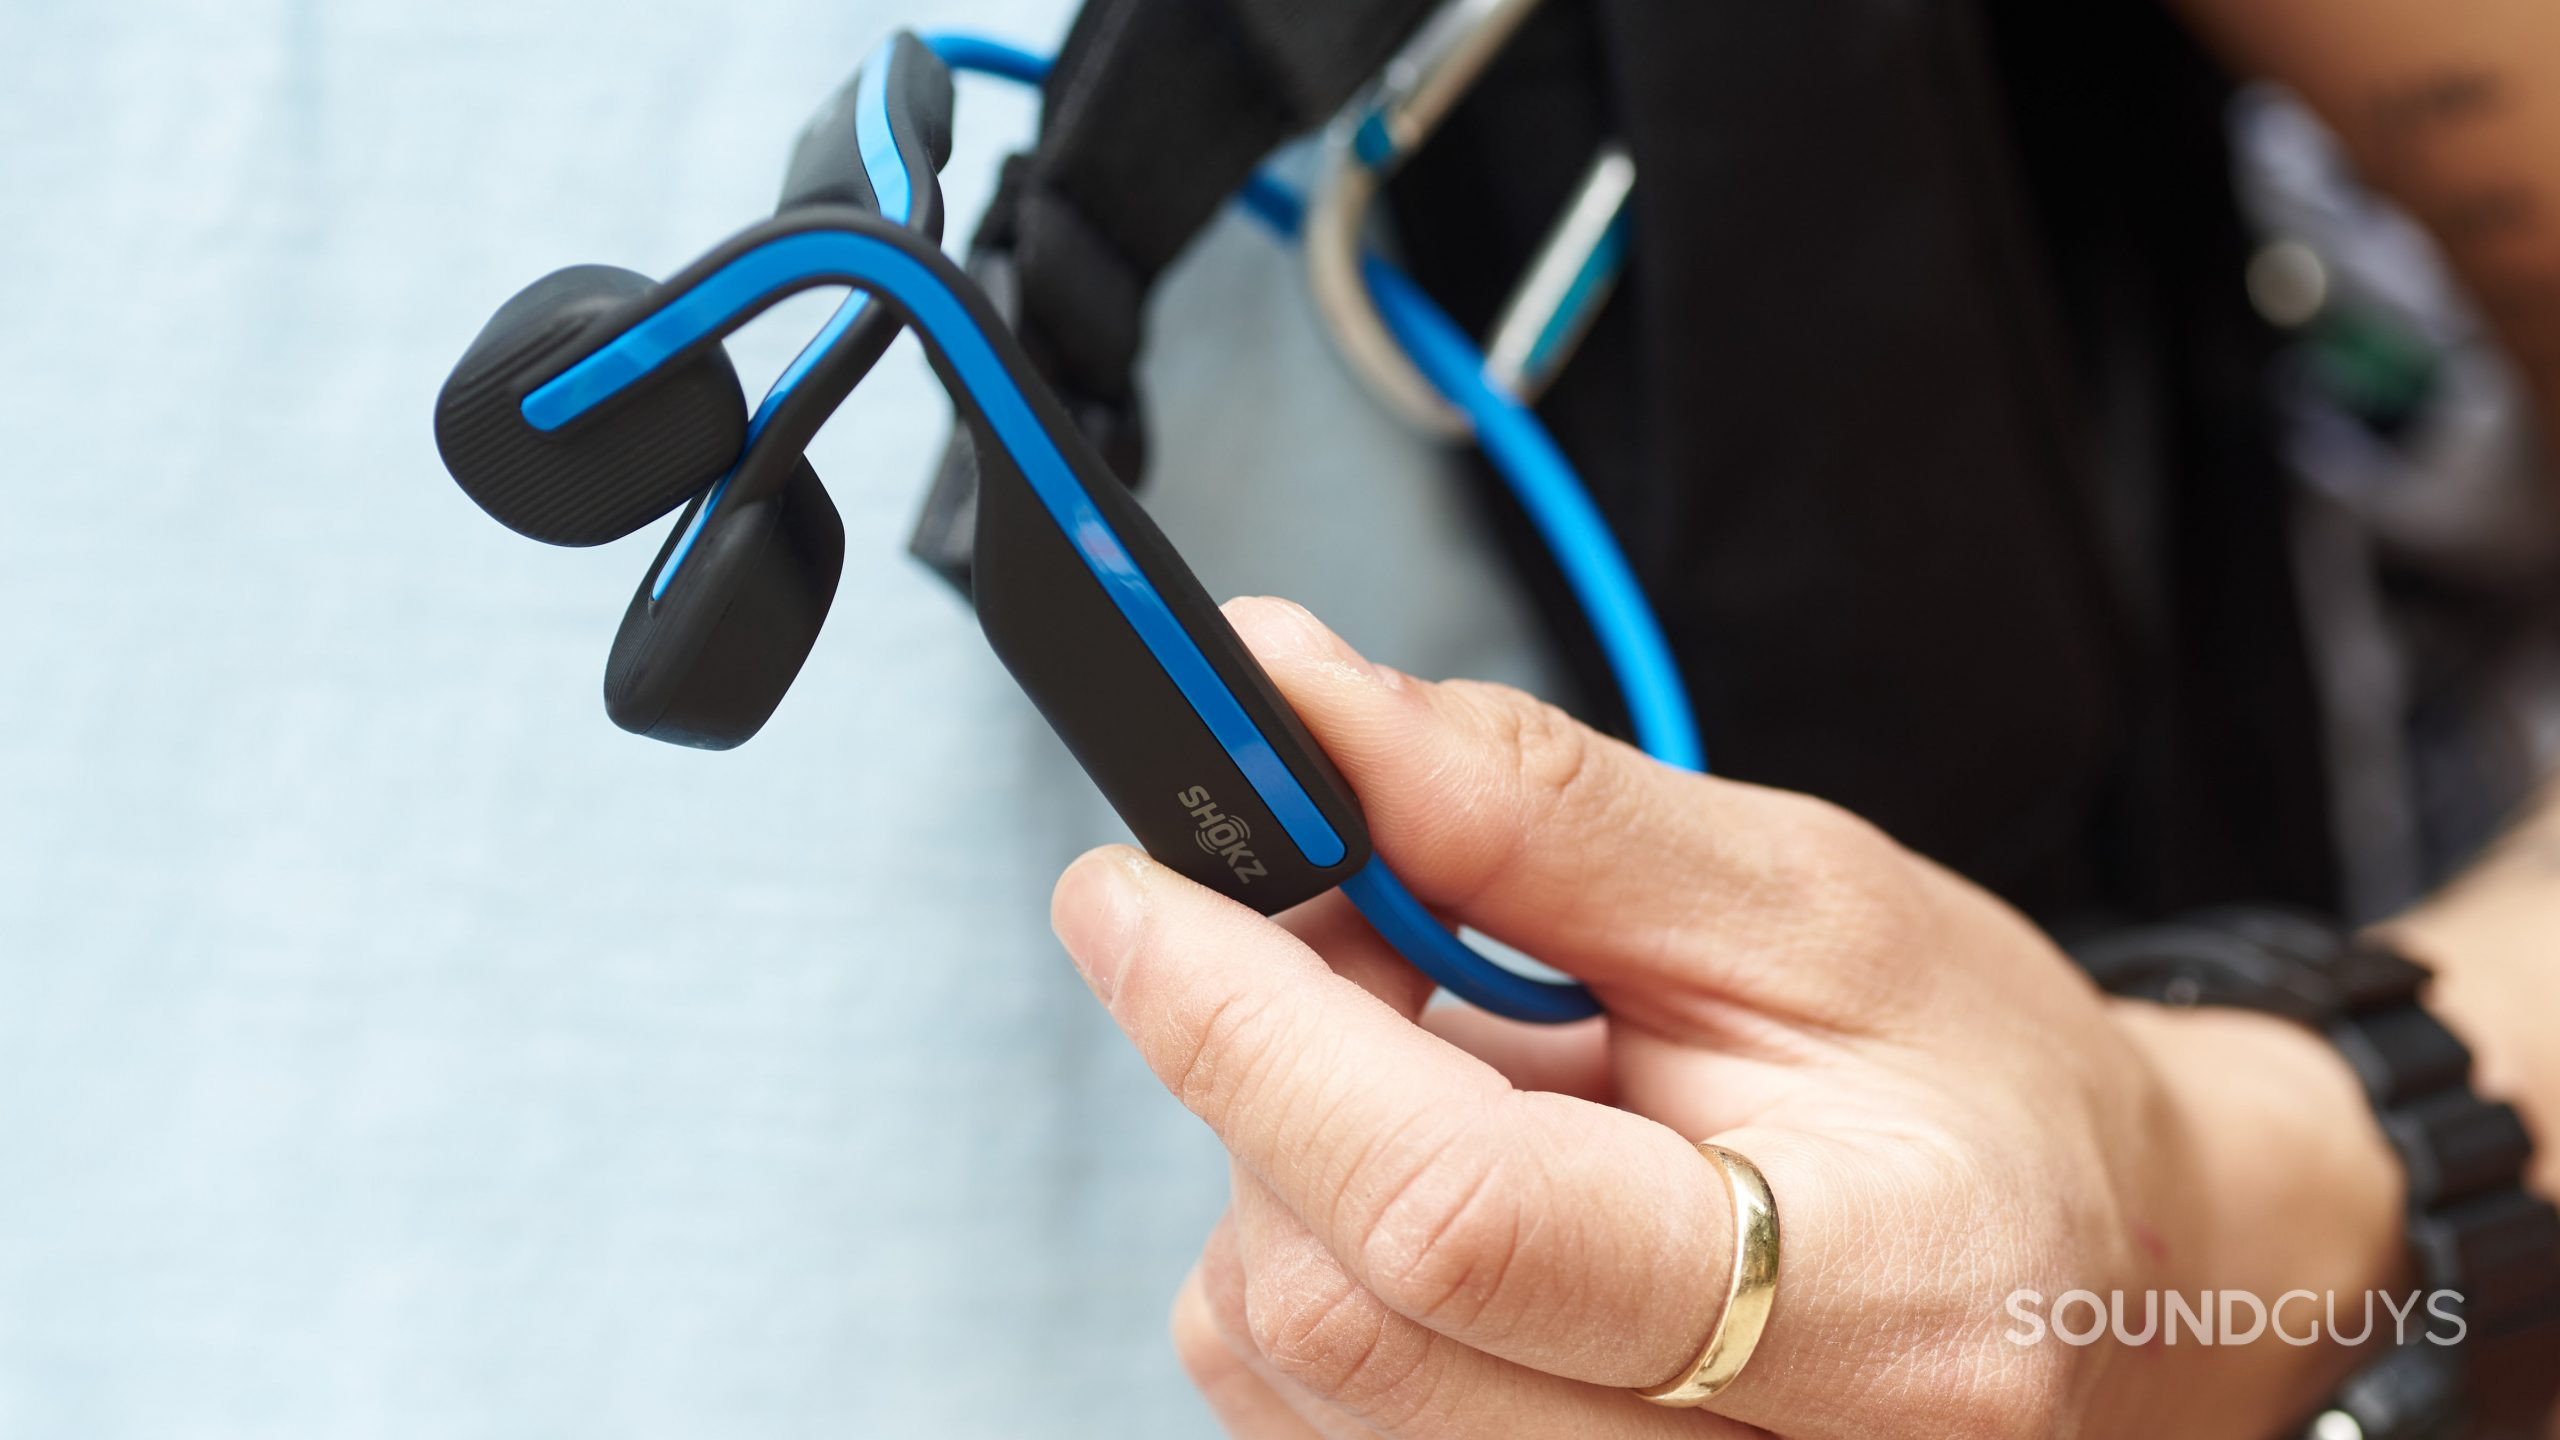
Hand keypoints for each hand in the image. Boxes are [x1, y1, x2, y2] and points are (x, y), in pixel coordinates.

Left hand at [1051, 599, 2408, 1438]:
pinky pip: (1307, 1416)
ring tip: (1453, 1063)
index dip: (1248, 1032)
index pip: (1448, 1216)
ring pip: (1282, 1372)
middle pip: (1329, 1316)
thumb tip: (1294, 705)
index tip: (1136, 890)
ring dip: (1284, 1168)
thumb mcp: (1797, 896)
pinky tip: (1442, 1176)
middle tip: (1335, 927)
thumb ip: (1525, 807)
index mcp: (1864, 1306)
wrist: (2115, 1269)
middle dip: (1259, 1079)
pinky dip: (1312, 1257)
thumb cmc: (1986, 1081)